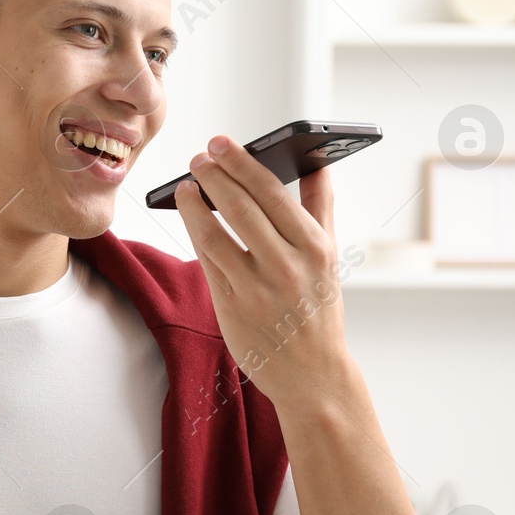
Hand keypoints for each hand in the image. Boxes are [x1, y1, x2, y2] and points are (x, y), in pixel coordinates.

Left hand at [174, 135, 353, 411]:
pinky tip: (188, 215)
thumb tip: (319, 163)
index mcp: (315, 247)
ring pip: (214, 234)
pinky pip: (206, 261)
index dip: (242, 163)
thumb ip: (321, 208)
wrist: (311, 371)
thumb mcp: (329, 258)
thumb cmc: (317, 308)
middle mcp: (287, 265)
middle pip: (242, 208)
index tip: (221, 143)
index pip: (273, 192)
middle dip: (215, 175)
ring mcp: (256, 288)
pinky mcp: (231, 306)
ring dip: (194, 204)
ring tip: (185, 184)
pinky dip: (194, 233)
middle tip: (199, 156)